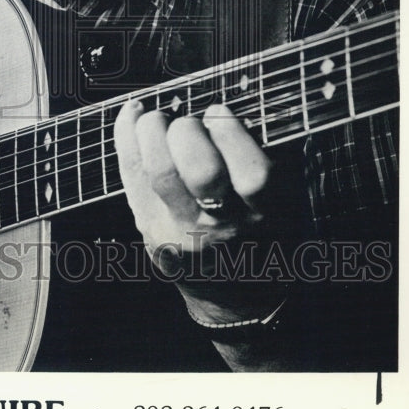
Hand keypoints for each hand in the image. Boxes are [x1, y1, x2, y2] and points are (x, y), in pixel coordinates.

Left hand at [114, 99, 280, 323]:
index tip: (220, 114)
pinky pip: (130, 173)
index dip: (231, 132)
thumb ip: (257, 159)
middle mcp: (220, 227)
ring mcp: (178, 230)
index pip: (252, 173)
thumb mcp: (281, 204)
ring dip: (153, 129)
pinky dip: (127, 135)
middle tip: (189, 125)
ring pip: (158, 170)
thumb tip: (218, 113)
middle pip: (201, 171)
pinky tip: (134, 113)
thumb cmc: (259, 235)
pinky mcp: (149, 228)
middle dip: (190, 132)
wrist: (233, 296)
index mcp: (262, 216)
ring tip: (159, 118)